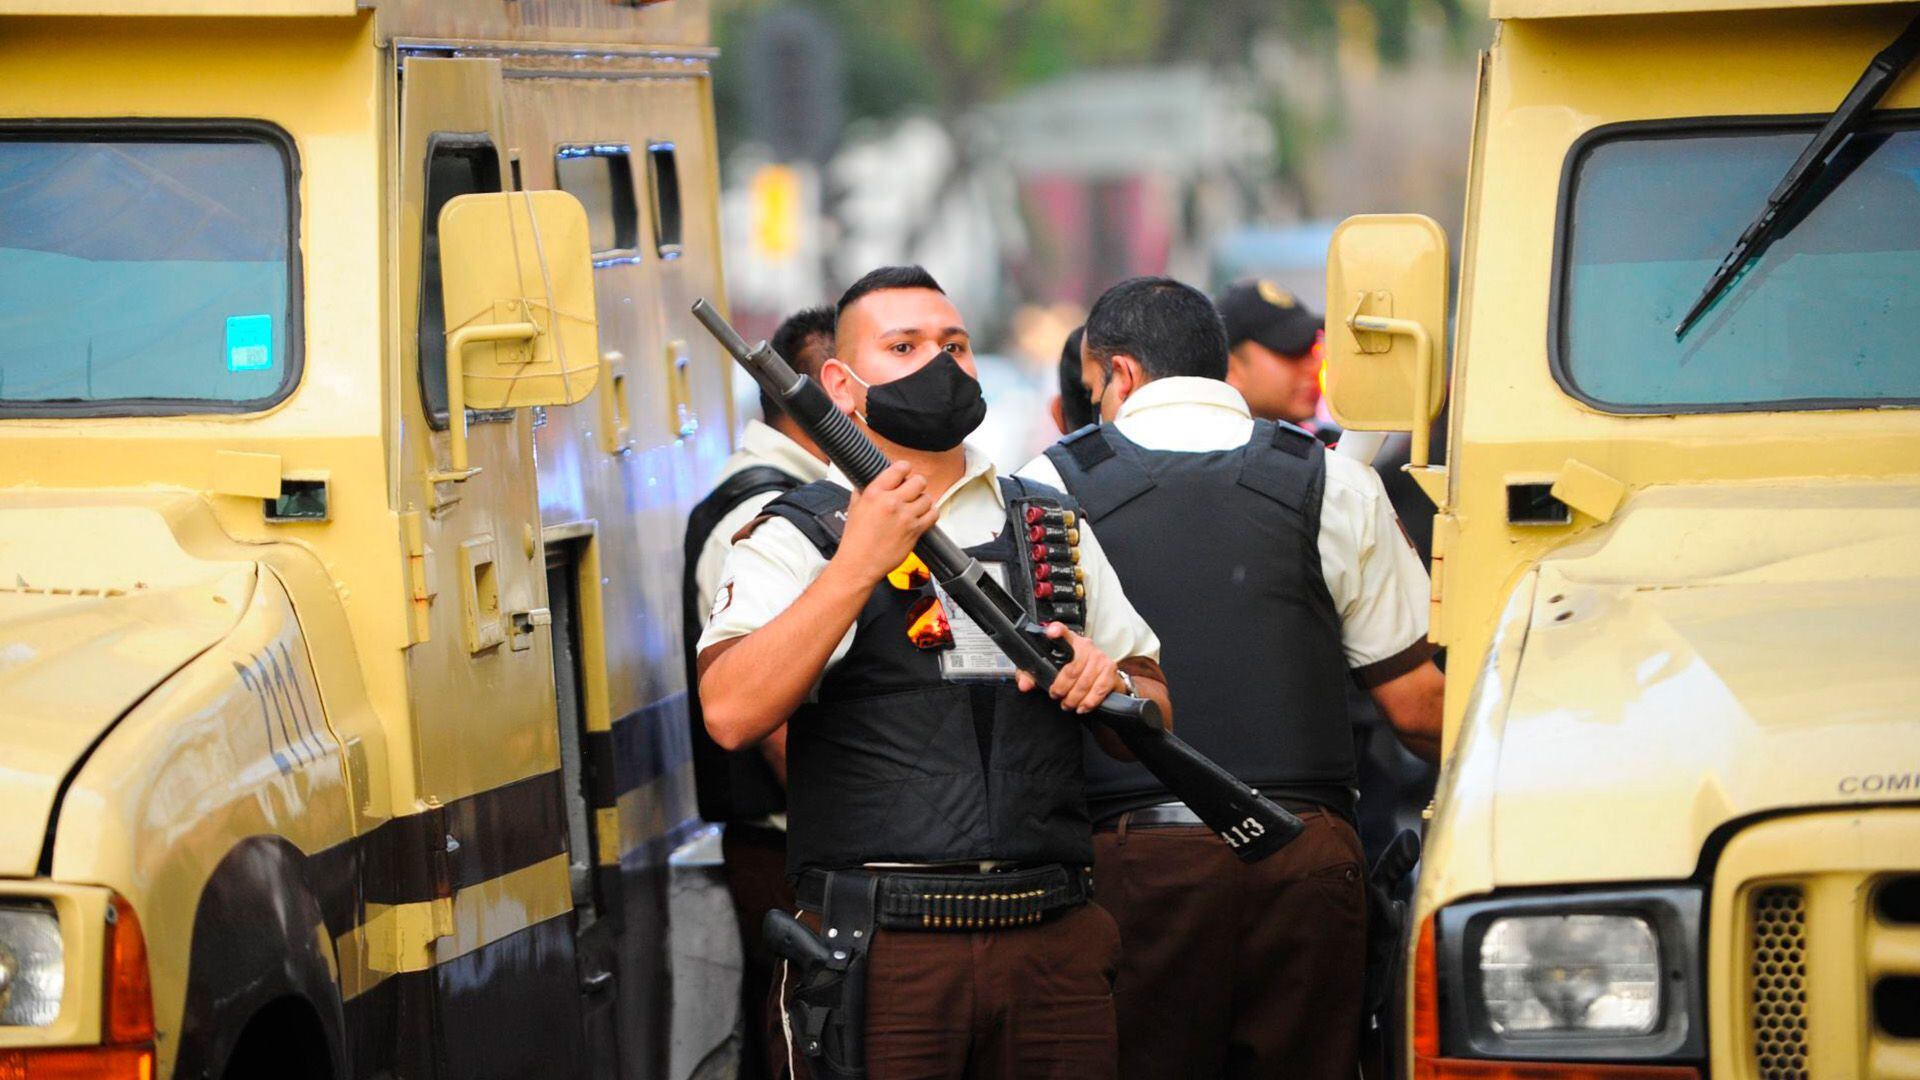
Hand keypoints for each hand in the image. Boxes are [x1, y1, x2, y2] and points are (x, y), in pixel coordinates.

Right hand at [832, 461, 937, 585]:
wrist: (859, 564)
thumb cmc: (855, 540)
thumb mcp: (854, 506)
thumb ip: (865, 489)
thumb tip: (872, 477)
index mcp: (875, 493)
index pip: (899, 468)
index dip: (905, 469)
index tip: (905, 473)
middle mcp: (891, 502)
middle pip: (918, 481)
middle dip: (916, 485)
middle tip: (912, 491)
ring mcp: (905, 517)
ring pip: (927, 498)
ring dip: (923, 500)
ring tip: (916, 506)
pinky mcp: (914, 530)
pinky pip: (933, 515)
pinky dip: (931, 514)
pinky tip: (922, 516)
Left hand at [1016, 622, 1121, 713]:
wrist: (1098, 675)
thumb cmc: (1070, 671)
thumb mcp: (1047, 671)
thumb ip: (1031, 676)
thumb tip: (1024, 686)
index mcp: (1068, 641)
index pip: (1062, 631)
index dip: (1057, 630)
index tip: (1051, 632)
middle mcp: (1085, 645)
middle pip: (1071, 669)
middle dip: (1062, 688)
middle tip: (1056, 696)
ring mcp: (1099, 657)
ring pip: (1084, 682)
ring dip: (1074, 698)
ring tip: (1068, 704)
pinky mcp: (1110, 669)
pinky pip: (1099, 689)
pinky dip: (1089, 701)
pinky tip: (1082, 706)